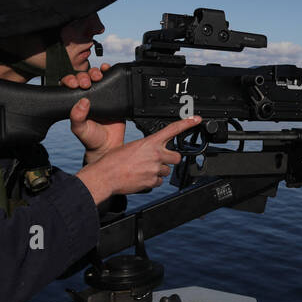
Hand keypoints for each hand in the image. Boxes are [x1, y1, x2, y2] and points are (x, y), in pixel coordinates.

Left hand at [62, 64, 125, 163]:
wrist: (110, 145)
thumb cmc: (91, 138)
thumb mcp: (80, 129)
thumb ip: (77, 117)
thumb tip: (82, 102)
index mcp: (75, 102)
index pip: (69, 86)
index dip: (70, 80)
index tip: (75, 84)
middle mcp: (86, 96)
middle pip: (83, 78)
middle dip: (84, 76)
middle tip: (87, 82)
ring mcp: (100, 95)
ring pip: (95, 76)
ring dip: (95, 72)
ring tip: (98, 76)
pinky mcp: (113, 95)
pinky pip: (111, 80)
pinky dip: (109, 71)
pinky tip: (107, 69)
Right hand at [74, 116, 202, 205]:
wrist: (105, 176)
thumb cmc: (113, 161)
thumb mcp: (131, 147)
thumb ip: (146, 148)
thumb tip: (151, 151)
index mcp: (150, 142)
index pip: (173, 129)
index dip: (187, 123)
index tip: (197, 119)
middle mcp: (155, 154)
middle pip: (177, 157)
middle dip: (170, 159)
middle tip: (159, 161)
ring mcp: (155, 168)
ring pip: (166, 171)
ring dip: (158, 172)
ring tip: (143, 170)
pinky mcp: (152, 181)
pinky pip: (158, 182)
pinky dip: (151, 181)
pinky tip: (140, 178)